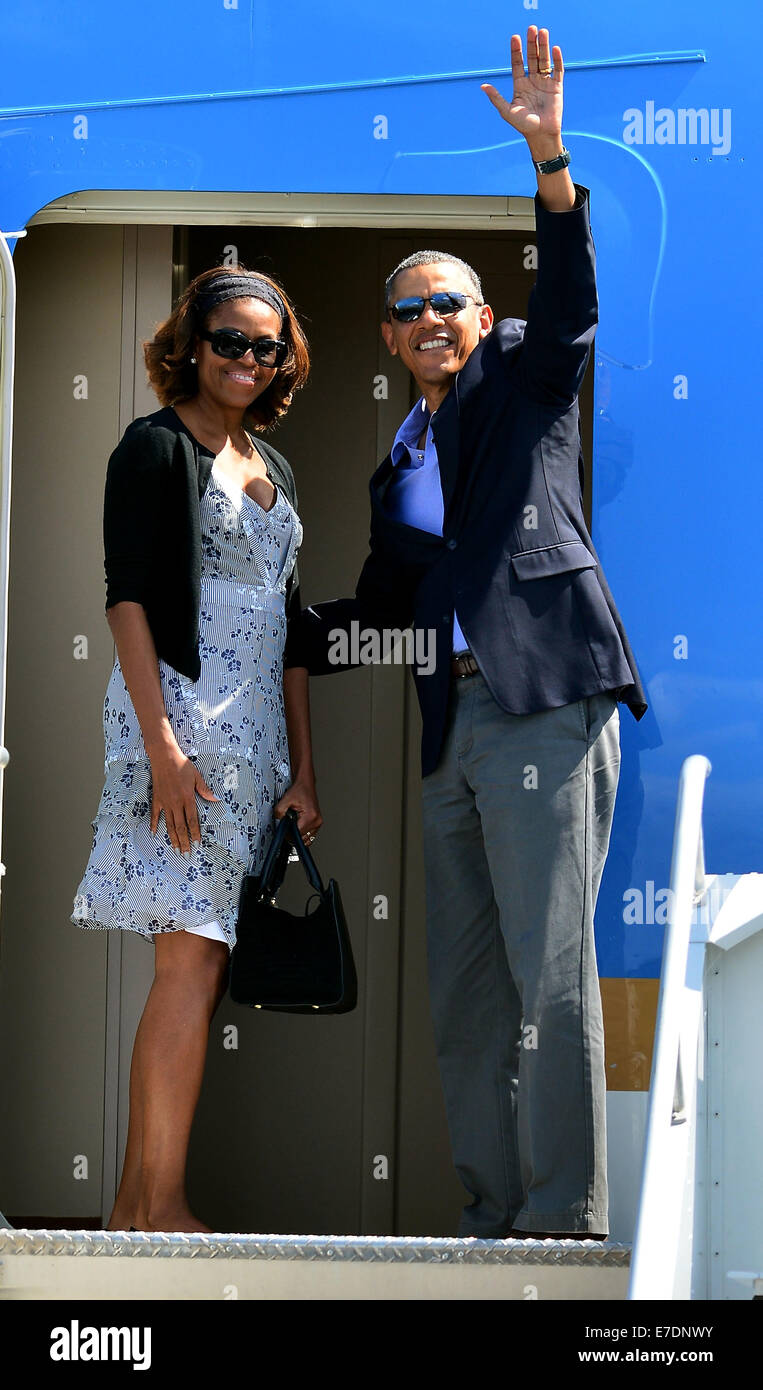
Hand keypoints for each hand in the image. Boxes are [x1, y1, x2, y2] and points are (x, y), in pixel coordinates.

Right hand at [149, 744, 219, 855]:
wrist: (164, 757)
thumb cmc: (182, 765)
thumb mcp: (197, 776)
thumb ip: (205, 790)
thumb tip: (215, 799)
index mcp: (187, 798)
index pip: (192, 820)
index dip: (195, 834)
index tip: (197, 845)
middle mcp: (176, 803)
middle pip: (180, 827)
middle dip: (184, 842)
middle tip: (187, 855)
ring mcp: (165, 802)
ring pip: (169, 824)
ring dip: (172, 838)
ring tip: (176, 850)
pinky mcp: (157, 799)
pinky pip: (155, 815)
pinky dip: (153, 825)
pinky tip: (153, 834)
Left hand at [275, 778, 321, 845]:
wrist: (306, 784)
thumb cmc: (299, 790)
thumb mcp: (285, 800)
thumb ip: (279, 812)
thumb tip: (278, 822)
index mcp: (310, 816)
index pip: (297, 834)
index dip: (288, 833)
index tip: (284, 828)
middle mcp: (316, 821)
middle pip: (302, 838)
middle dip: (292, 833)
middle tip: (288, 823)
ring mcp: (318, 823)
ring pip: (306, 838)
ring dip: (298, 834)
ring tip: (294, 823)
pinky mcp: (317, 823)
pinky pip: (309, 834)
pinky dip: (303, 832)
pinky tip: (298, 825)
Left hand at [481, 26, 563, 155]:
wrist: (541, 135)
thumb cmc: (523, 126)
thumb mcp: (507, 111)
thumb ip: (496, 98)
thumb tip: (482, 86)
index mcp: (520, 85)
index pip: (517, 63)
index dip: (516, 50)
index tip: (514, 37)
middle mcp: (532, 81)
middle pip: (532, 58)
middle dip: (531, 43)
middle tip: (531, 28)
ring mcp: (544, 83)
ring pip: (544, 60)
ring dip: (543, 46)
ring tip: (543, 32)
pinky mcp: (556, 87)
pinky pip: (557, 70)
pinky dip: (556, 60)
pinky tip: (554, 49)